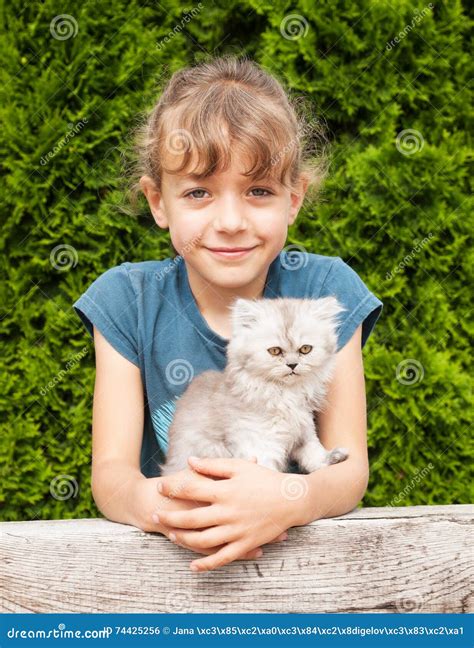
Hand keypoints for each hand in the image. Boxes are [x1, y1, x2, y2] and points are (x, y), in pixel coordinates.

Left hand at [155, 455, 305, 571]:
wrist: (291, 499)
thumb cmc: (264, 479)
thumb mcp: (239, 467)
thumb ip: (213, 465)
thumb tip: (190, 461)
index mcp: (225, 491)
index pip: (190, 489)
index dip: (172, 488)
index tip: (159, 486)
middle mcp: (228, 512)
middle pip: (191, 518)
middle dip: (170, 517)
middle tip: (155, 515)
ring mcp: (236, 530)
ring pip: (202, 540)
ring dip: (183, 539)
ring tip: (170, 535)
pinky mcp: (245, 544)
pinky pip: (222, 558)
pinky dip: (206, 564)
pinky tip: (192, 566)